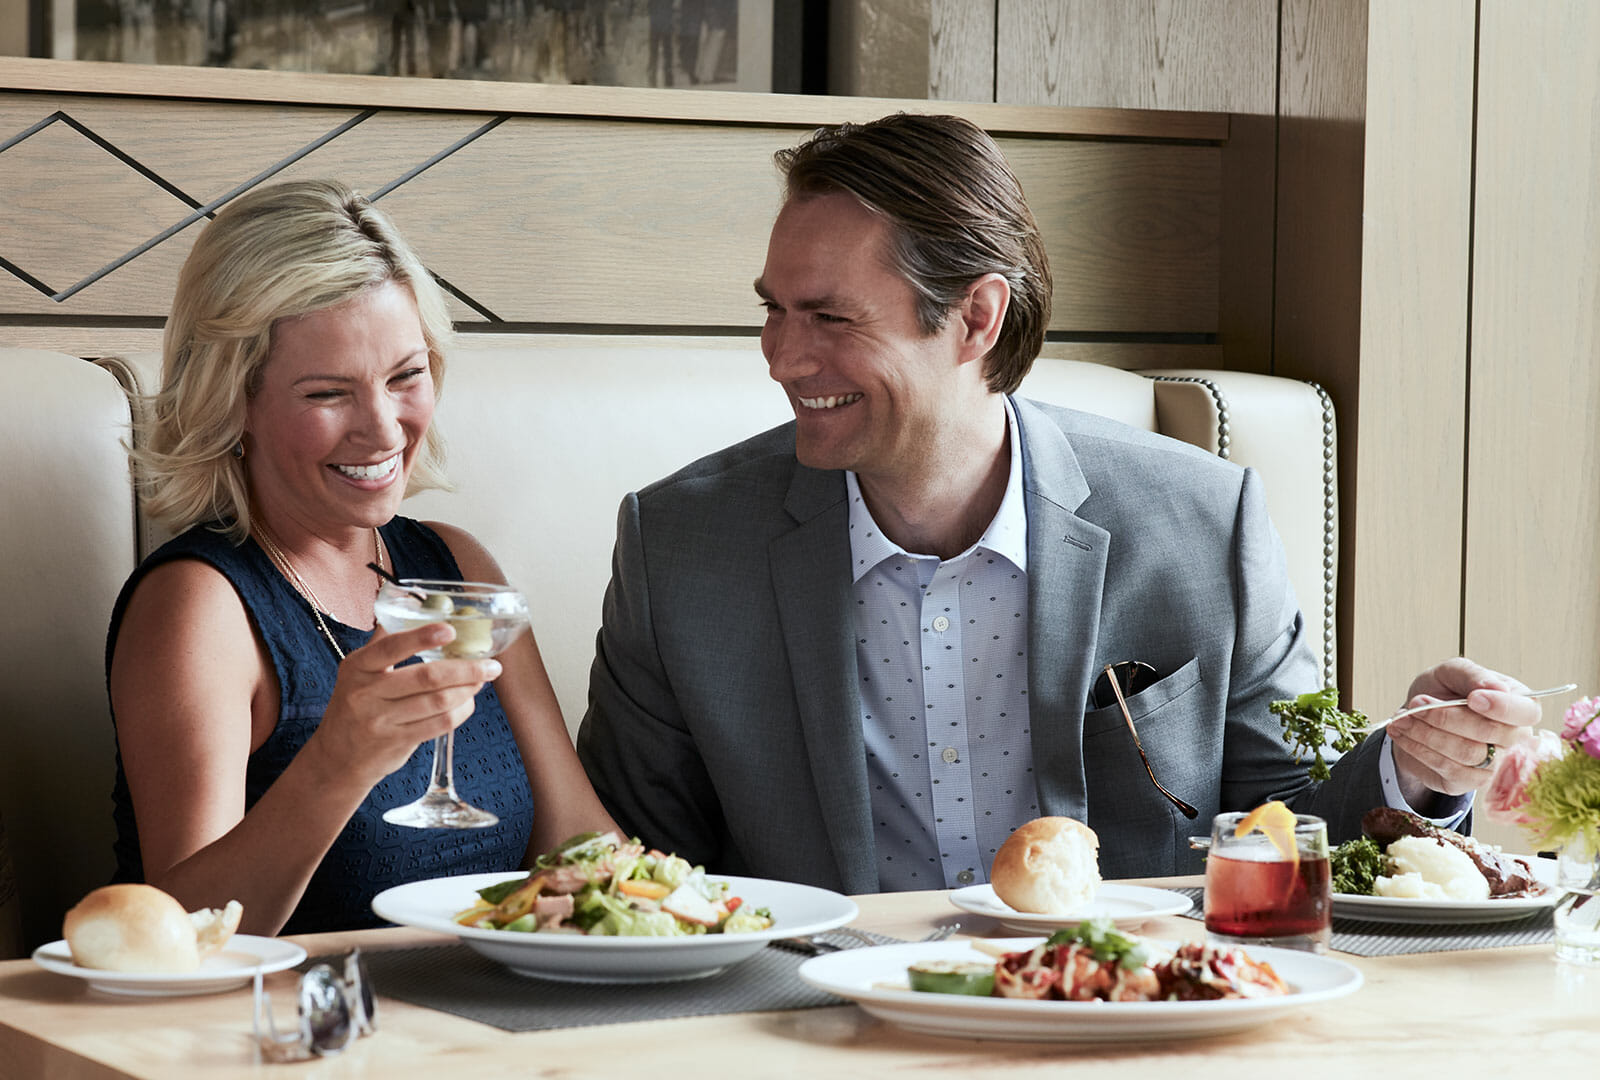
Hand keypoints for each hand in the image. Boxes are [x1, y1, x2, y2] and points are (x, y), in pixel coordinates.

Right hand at [307, 622, 502, 787]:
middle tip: (491, 664)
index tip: (450, 630)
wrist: (337, 757)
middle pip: (426, 678)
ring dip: (468, 690)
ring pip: (438, 702)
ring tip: (482, 680)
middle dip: (466, 669)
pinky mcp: (397, 742)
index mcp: (357, 667)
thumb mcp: (357, 672)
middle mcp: (366, 694)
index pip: (391, 648)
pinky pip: (439, 724)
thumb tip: (411, 604)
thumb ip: (383, 643)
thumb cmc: (354, 706)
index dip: (422, 638)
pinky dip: (461, 711)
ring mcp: (381, 721)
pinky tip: (468, 702)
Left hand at [1385, 657, 1538, 798]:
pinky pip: (1449, 769)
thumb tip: (1494, 688)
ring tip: (1402, 718)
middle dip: (1445, 717)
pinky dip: (1419, 749)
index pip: (1525, 712)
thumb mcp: (1452, 673)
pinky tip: (1404, 734)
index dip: (1501, 707)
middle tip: (1415, 703)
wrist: (1418, 716)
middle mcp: (1516, 739)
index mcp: (1521, 706)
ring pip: (1466, 753)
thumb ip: (1472, 675)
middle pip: (1488, 732)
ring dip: (1426, 733)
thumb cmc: (1444, 691)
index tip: (1472, 699)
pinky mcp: (1472, 781)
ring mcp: (1497, 764)